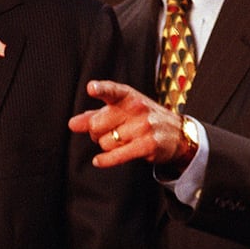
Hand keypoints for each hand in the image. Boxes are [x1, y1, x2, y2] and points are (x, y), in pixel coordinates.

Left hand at [67, 79, 189, 168]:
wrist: (177, 133)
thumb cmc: (142, 119)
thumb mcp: (121, 111)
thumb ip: (95, 115)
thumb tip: (72, 124)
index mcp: (128, 96)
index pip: (112, 91)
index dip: (101, 89)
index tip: (91, 88)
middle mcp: (136, 108)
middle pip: (97, 125)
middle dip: (96, 132)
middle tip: (107, 132)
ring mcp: (143, 127)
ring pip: (105, 142)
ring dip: (107, 146)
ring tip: (120, 141)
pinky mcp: (147, 145)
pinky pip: (117, 154)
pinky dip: (106, 160)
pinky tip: (98, 161)